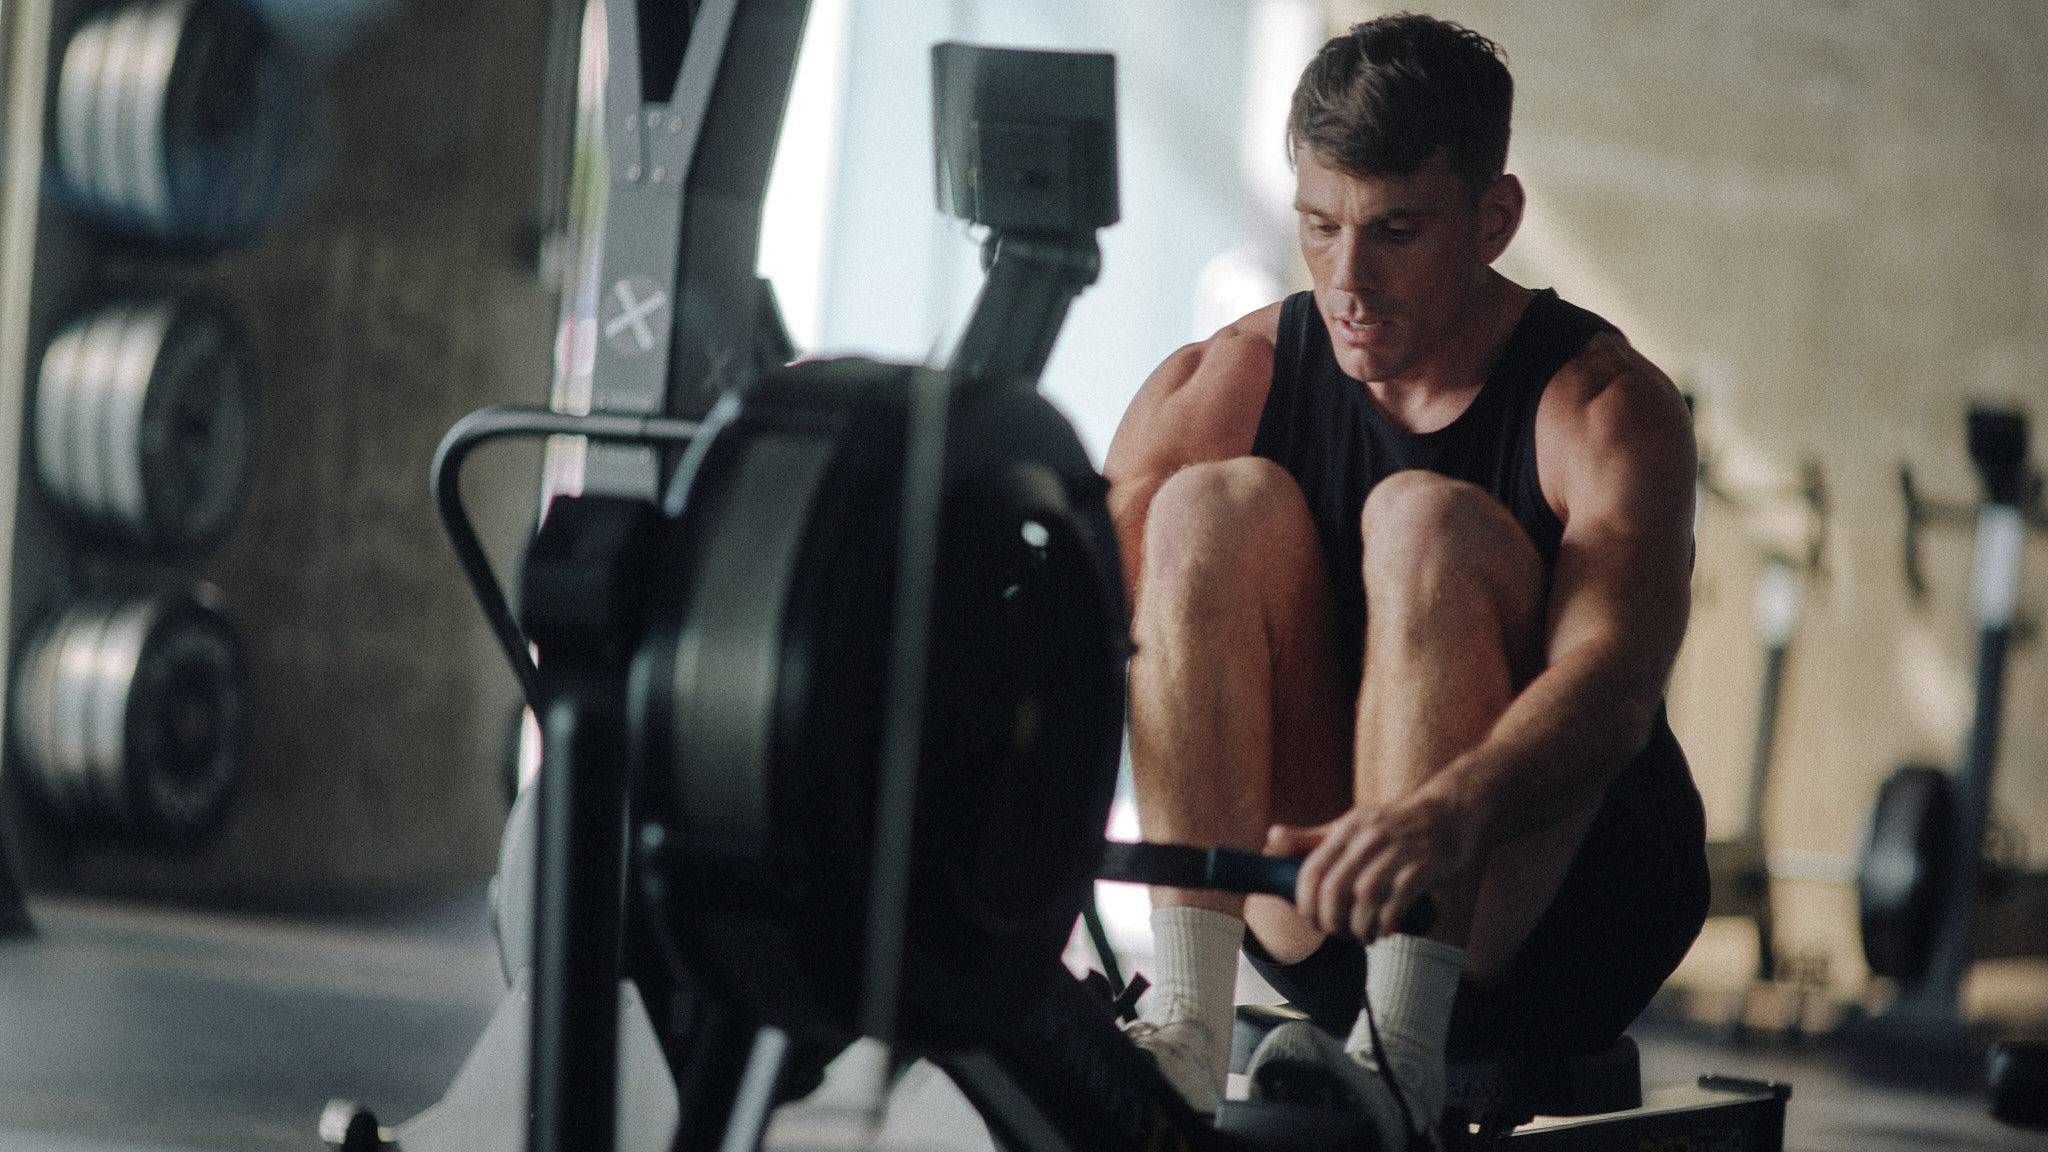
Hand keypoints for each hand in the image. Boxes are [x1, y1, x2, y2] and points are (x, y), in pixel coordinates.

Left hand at [1267, 787, 1480, 941]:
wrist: (1451, 810)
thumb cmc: (1396, 823)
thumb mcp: (1353, 824)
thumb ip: (1314, 837)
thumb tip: (1272, 836)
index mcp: (1348, 828)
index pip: (1313, 869)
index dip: (1305, 901)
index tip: (1309, 919)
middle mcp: (1370, 838)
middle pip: (1335, 888)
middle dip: (1330, 920)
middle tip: (1335, 933)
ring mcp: (1398, 852)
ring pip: (1364, 898)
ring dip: (1359, 926)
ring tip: (1362, 936)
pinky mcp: (1424, 867)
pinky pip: (1397, 903)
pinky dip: (1386, 923)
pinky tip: (1384, 931)